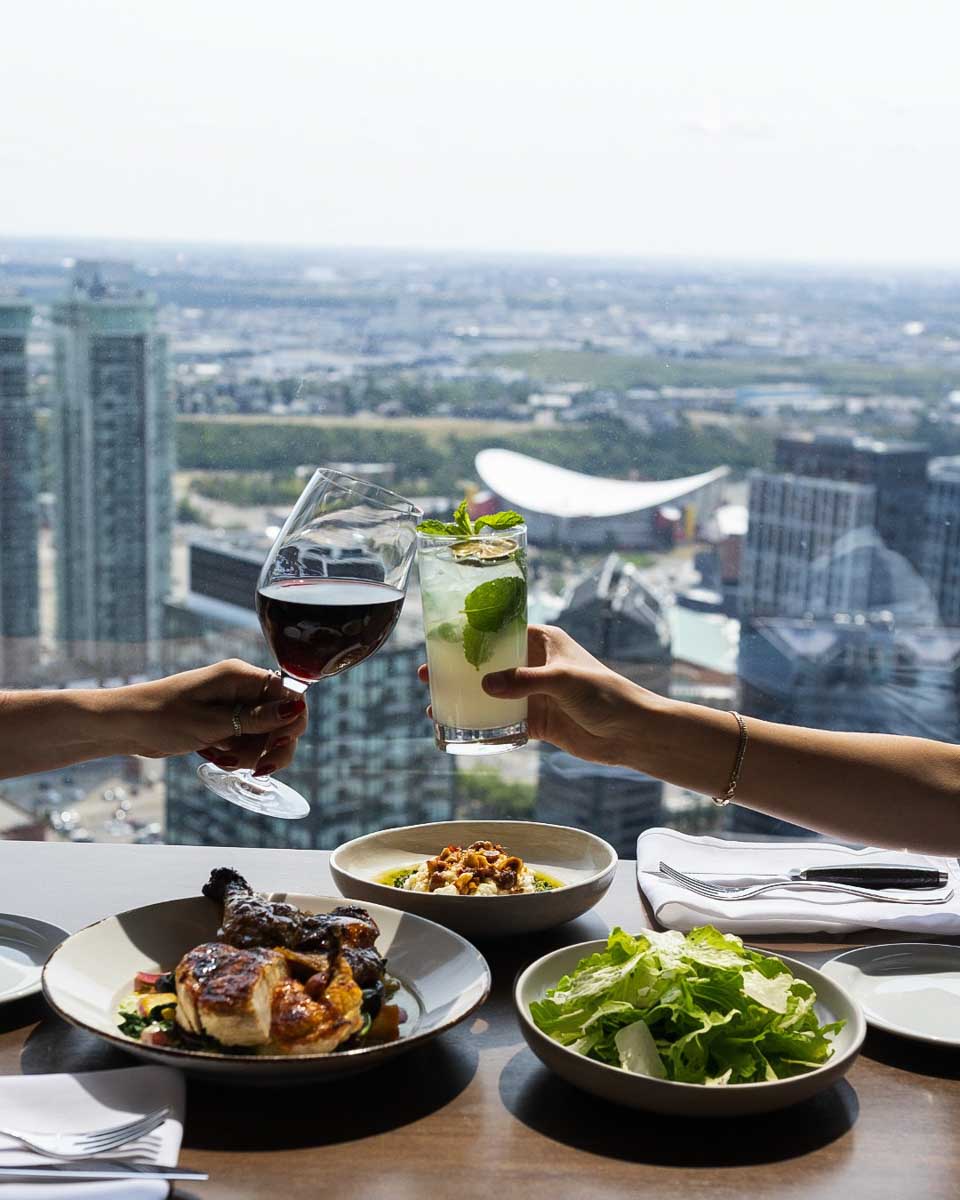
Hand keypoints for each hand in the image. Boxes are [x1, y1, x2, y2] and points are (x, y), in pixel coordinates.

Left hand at [114, 660, 308, 774]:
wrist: (124, 726)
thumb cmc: (161, 717)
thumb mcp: (210, 723)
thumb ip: (256, 720)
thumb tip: (296, 709)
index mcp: (241, 676)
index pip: (289, 693)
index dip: (292, 720)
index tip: (277, 745)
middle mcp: (243, 689)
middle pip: (283, 718)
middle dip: (273, 746)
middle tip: (257, 769)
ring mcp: (234, 707)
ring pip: (266, 735)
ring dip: (252, 754)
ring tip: (222, 760)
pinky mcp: (225, 723)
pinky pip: (247, 741)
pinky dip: (237, 755)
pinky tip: (214, 757)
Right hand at [418, 624, 644, 765]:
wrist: (632, 733)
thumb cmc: (605, 694)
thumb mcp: (563, 680)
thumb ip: (524, 681)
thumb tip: (484, 686)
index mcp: (543, 641)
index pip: (499, 631)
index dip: (470, 635)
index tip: (440, 640)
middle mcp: (534, 665)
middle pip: (488, 664)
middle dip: (457, 669)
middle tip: (426, 674)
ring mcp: (534, 694)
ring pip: (490, 693)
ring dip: (465, 698)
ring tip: (433, 704)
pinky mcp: (537, 722)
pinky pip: (502, 721)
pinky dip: (482, 724)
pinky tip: (458, 728)